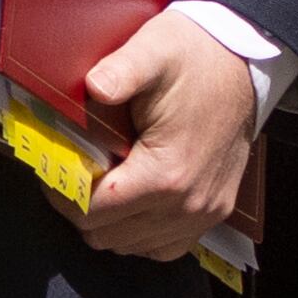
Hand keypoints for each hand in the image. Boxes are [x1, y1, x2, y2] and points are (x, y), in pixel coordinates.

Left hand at [72, 8, 261, 259]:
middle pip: (109, 235)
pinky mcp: (214, 212)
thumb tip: (92, 86)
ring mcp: (205, 213)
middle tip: (70, 175)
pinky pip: (164, 246)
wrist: (245, 62)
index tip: (52, 171)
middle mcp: (188, 205)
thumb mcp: (153, 51)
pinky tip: (129, 204)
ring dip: (108, 222)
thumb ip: (121, 71)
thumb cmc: (196, 56)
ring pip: (133, 246)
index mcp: (165, 173)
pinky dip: (140, 233)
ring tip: (97, 185)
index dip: (64, 194)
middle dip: (80, 209)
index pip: (94, 211)